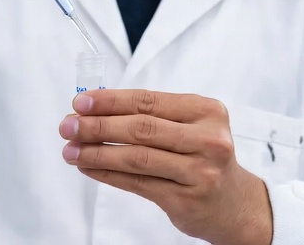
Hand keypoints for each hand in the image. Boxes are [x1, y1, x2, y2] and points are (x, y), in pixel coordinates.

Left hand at [58, 89, 271, 244]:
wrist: (235, 204)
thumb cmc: (205, 156)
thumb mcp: (192, 126)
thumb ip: (152, 115)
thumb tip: (95, 109)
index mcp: (206, 111)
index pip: (149, 101)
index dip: (112, 100)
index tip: (82, 102)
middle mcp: (208, 139)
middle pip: (141, 128)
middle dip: (98, 126)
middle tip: (68, 125)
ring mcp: (199, 172)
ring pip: (136, 158)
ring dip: (97, 153)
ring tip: (71, 149)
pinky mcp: (186, 200)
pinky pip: (137, 184)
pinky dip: (107, 174)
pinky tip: (88, 167)